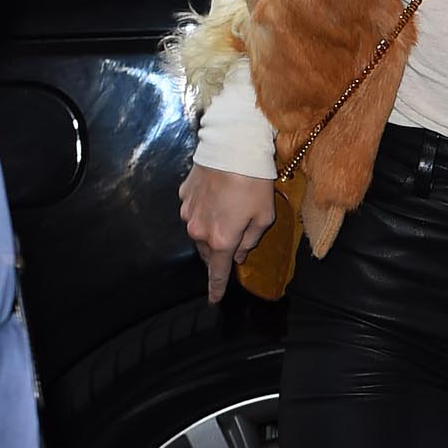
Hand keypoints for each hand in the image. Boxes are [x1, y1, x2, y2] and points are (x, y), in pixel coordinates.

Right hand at [179, 164, 275, 305]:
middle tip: (233, 243)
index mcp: (220, 241)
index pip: (217, 272)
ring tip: (228, 214)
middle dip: (218, 253)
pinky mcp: (183, 194)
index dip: (216, 288)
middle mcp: (198, 230)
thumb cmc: (254, 184)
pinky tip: (218, 197)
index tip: (214, 300)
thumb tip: (239, 256)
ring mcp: (187, 212)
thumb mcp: (264, 217)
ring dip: (211, 231)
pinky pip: (194, 211)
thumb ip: (250, 241)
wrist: (232, 147)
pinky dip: (204, 210)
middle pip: (208, 252)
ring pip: (198, 232)